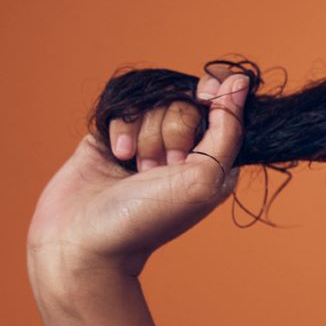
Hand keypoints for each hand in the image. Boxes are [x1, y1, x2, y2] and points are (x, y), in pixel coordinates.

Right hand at [26, 65, 248, 283]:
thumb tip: (240, 82)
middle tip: (162, 168)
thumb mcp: (205, 178)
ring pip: (152, 101)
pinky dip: (121, 130)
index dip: (215, 93)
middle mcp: (184, 149)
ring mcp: (147, 142)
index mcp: (216, 159)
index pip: (225, 104)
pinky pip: (122, 107)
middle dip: (173, 131)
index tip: (204, 97)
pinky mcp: (113, 136)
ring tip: (137, 169)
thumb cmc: (148, 220)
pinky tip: (116, 158)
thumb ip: (229, 129)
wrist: (85, 242)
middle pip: (184, 100)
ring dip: (145, 135)